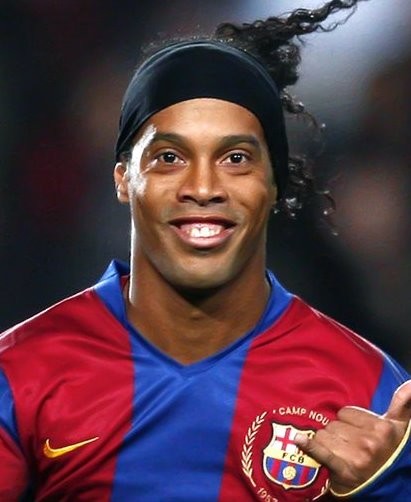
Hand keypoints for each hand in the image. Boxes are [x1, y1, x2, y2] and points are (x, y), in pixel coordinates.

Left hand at [294, 380, 410, 494]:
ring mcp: (357, 458)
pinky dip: (310, 446)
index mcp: (382, 428)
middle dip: (337, 433)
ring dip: (327, 443)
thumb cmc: (390, 452)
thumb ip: (402, 403)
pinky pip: (322, 453)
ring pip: (324, 436)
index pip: (345, 413)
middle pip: (333, 425)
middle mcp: (369, 442)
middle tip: (347, 444)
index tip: (356, 431)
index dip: (348, 422)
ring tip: (340, 453)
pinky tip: (300, 440)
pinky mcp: (344, 472)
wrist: (388, 486)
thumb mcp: (399, 427)